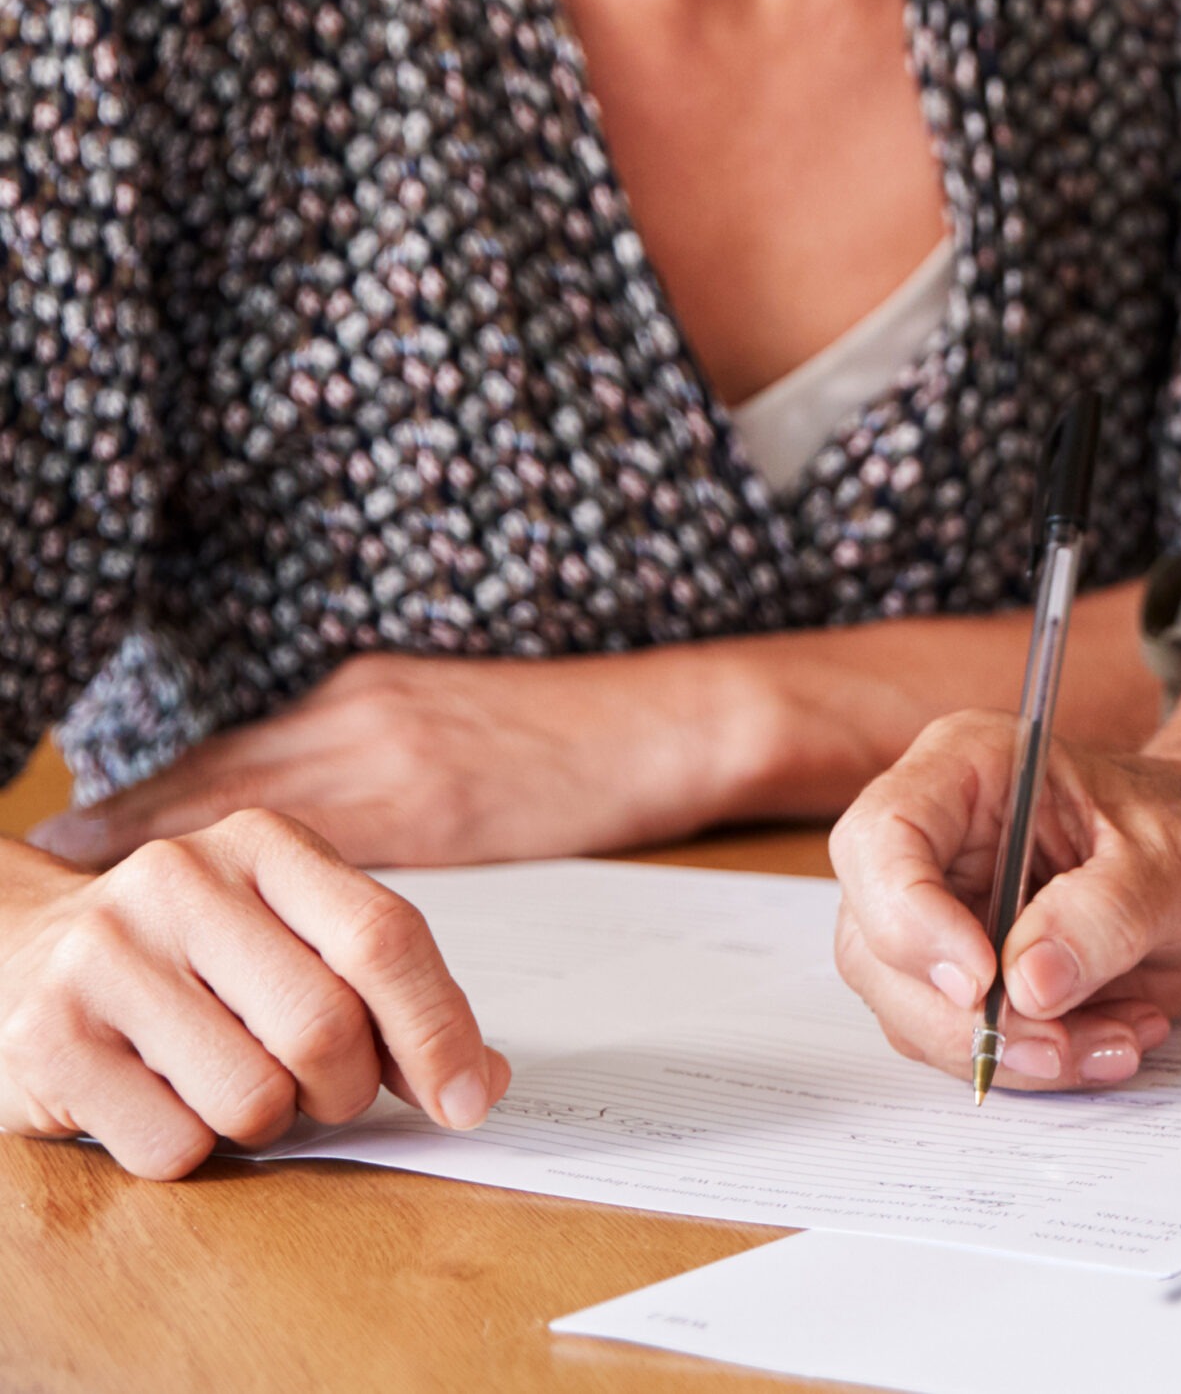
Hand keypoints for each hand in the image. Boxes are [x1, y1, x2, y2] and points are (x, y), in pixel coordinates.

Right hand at [0, 809, 509, 1178]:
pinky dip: (188, 1148)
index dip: (438, 1030)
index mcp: (262, 844)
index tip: (466, 1096)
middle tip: (319, 1092)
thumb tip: (478, 1083)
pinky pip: (173, 1145)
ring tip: (224, 1082)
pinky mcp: (47, 1040)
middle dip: (344, 1089)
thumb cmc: (188, 956)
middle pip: (326, 1028)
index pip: (384, 938)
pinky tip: (157, 1098)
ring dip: (263, 1123)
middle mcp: (178, 882)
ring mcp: (103, 957)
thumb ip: (391, 994)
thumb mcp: (291, 936)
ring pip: (252, 1098)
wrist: (18, 953)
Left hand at [29, 652, 773, 867]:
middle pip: (221, 780)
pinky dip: (260, 891)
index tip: (77, 833)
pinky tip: (217, 922)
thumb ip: (387, 770)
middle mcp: (361, 714)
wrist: (677, 719)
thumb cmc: (582, 739)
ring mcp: (397, 752)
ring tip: (93, 893)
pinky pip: (328, 858)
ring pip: (256, 810)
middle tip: (48, 864)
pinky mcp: (440, 801)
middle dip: (135, 826)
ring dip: (172, 856)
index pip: (238, 758)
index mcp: (366, 699)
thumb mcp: (462, 734)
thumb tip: (319, 845)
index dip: (152, 800)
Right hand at [830, 711, 1180, 1092]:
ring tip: (1116, 1037)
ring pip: (912, 1012)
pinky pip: (960, 1045)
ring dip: (1012, 1052)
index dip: (909, 917)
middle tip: (1059, 1044)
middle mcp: (932, 841)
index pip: (882, 836)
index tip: (982, 980)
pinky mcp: (954, 979)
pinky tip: (1109, 1038)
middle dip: (965, 1019)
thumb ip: (1106, 913)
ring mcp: (932, 915)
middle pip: (875, 944)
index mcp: (967, 768)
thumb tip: (1029, 985)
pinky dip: (1034, 1062)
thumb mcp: (1173, 861)